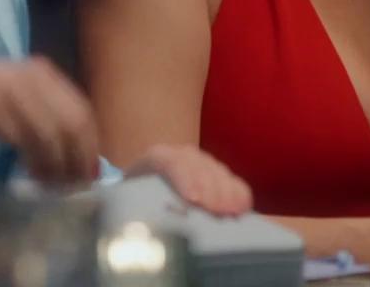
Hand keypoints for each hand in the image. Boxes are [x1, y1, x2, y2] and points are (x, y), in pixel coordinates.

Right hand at [0, 57, 99, 185]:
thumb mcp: (13, 98)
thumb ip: (42, 114)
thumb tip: (73, 150)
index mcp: (41, 73)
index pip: (81, 110)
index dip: (89, 145)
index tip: (90, 173)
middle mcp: (32, 77)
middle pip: (73, 123)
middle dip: (78, 159)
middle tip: (76, 186)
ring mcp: (12, 90)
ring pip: (52, 134)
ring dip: (58, 166)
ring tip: (55, 186)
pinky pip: (25, 139)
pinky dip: (35, 161)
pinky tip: (34, 176)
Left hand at [125, 143, 252, 216]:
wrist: (140, 196)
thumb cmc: (132, 203)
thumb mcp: (127, 199)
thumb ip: (130, 202)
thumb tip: (135, 213)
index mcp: (152, 159)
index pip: (169, 160)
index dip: (184, 176)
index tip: (194, 199)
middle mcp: (178, 155)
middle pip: (197, 163)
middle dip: (210, 187)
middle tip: (218, 210)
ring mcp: (198, 163)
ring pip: (215, 169)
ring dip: (226, 190)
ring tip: (231, 211)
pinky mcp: (214, 175)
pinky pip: (230, 179)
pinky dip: (237, 192)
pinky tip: (242, 207)